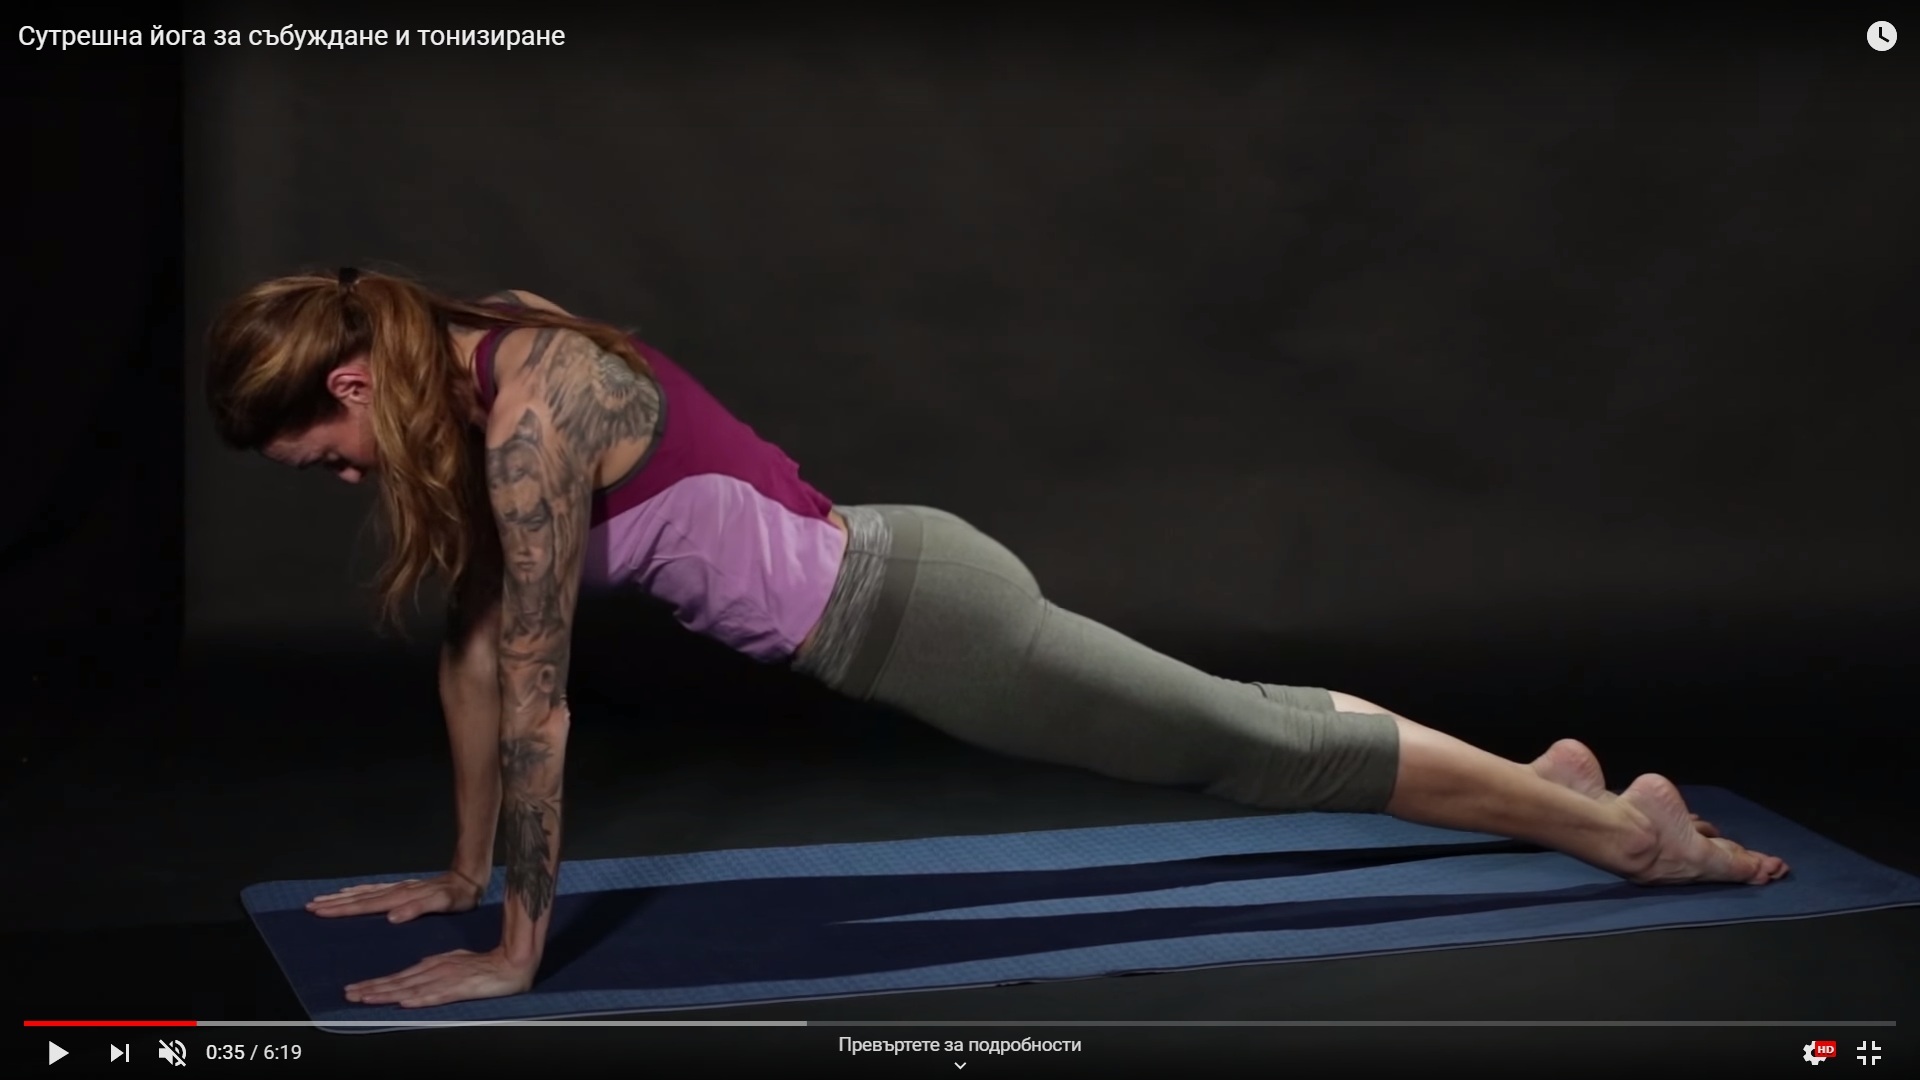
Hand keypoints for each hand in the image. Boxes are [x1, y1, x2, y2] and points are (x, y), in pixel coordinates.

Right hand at [306, 871, 485, 922]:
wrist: (469, 877)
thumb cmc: (458, 895)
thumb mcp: (443, 904)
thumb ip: (418, 909)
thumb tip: (392, 916)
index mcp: (400, 898)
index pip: (365, 905)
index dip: (342, 909)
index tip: (320, 910)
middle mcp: (396, 891)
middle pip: (359, 897)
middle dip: (334, 903)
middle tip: (310, 906)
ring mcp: (399, 888)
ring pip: (364, 892)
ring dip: (343, 896)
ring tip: (323, 899)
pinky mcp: (404, 889)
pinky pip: (374, 890)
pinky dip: (359, 891)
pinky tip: (352, 892)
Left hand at [344, 946, 535, 1007]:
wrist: (513, 962)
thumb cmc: (486, 965)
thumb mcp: (456, 962)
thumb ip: (436, 968)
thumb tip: (417, 973)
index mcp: (434, 964)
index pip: (399, 977)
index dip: (376, 983)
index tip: (356, 989)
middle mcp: (436, 970)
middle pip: (399, 982)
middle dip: (372, 988)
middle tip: (350, 994)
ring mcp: (448, 978)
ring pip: (412, 988)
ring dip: (387, 994)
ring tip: (366, 998)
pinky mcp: (461, 987)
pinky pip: (437, 995)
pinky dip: (419, 999)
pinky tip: (405, 1002)